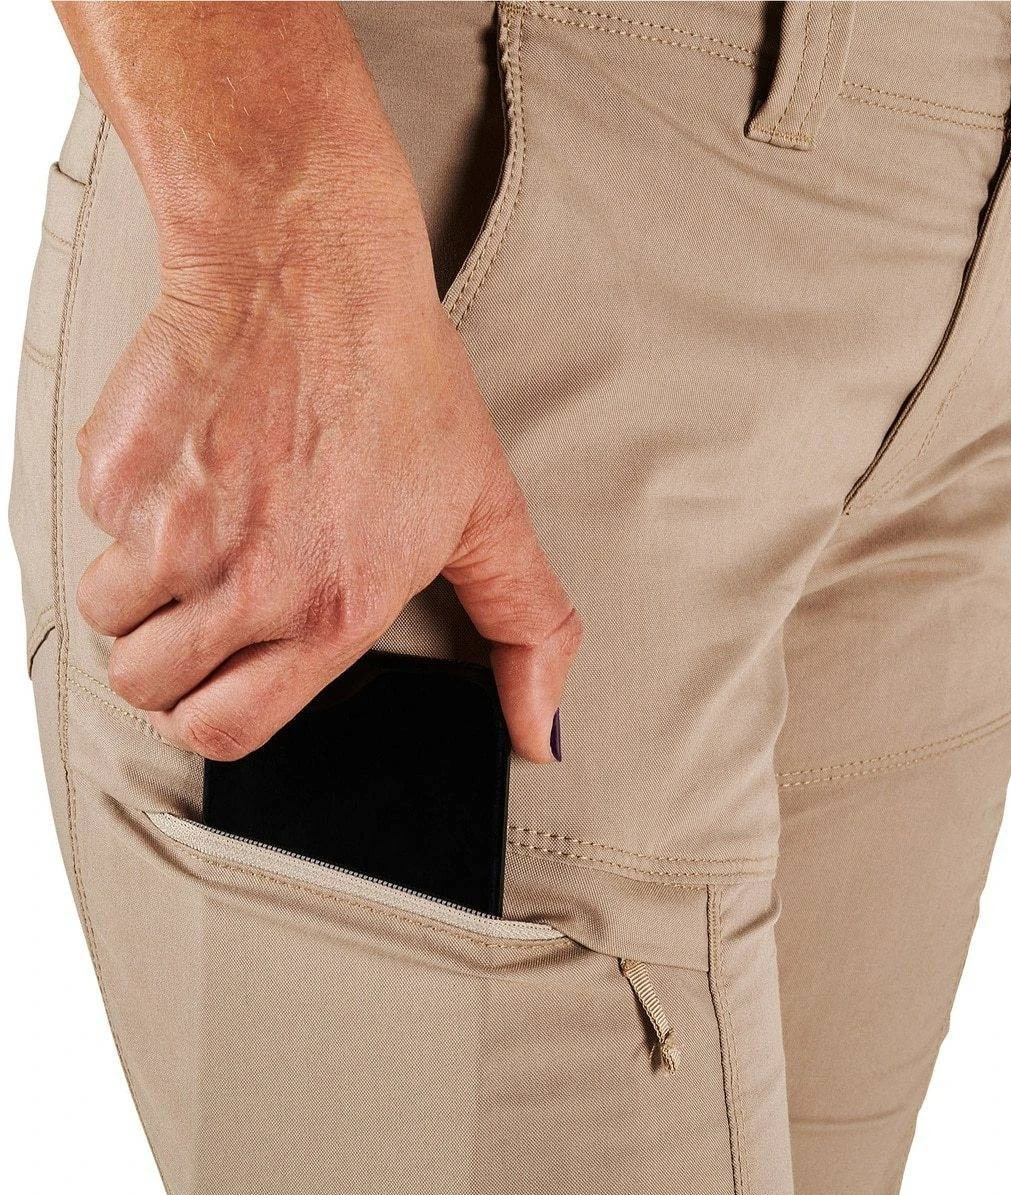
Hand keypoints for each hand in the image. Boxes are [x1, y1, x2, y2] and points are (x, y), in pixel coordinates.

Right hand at [75, 166, 579, 763]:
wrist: (312, 272)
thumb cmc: (400, 384)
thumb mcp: (490, 512)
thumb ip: (524, 628)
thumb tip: (542, 732)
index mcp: (332, 609)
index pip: (227, 731)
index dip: (217, 714)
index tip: (225, 681)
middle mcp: (246, 585)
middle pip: (149, 688)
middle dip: (171, 663)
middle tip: (212, 605)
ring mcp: (170, 530)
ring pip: (107, 619)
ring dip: (142, 591)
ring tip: (205, 529)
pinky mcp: (116, 475)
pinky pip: (92, 531)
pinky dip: (127, 515)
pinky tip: (190, 468)